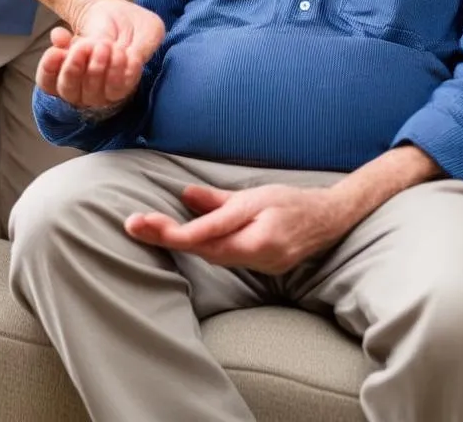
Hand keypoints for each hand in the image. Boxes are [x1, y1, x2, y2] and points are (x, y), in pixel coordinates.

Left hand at [36, 0, 164, 107]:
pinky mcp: (55, 74)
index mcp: (122, 85)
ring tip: (84, 46)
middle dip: (97, 70)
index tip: (121, 53)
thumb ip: (142, 50)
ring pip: (68, 90)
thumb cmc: (131, 23)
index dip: (116, 78)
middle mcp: (97, 91)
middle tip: (104, 45)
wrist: (106, 8)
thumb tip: (129, 62)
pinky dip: (49, 67)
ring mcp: (75, 84)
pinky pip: (47, 82)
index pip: (115, 93)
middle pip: (91, 96)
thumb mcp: (148, 30)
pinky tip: (57, 49)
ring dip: (74, 69)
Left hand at [125, 183, 352, 273]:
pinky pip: (225, 260)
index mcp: (258, 231)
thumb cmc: (292, 201)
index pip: (207, 235)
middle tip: (133, 224)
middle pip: (204, 250)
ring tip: (147, 228)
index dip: (172, 232)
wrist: (329, 219)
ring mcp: (261, 265)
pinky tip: (180, 240)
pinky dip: (202, 249)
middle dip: (166, 237)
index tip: (143, 224)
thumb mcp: (255, 193)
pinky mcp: (261, 269)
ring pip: (212, 257)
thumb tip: (186, 196)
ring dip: (179, 243)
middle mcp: (258, 253)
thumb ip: (218, 200)